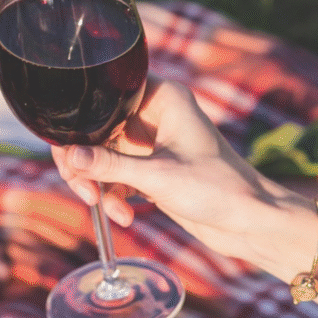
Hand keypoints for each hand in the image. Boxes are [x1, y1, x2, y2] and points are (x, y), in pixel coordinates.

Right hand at [51, 77, 306, 262]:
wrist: (249, 222)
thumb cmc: (217, 188)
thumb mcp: (158, 177)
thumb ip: (109, 166)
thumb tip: (68, 157)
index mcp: (162, 97)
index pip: (105, 95)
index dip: (82, 122)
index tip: (73, 154)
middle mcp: (154, 114)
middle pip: (96, 129)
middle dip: (85, 163)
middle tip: (85, 190)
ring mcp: (150, 143)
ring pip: (101, 156)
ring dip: (99, 184)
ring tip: (106, 207)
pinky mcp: (150, 169)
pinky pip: (115, 176)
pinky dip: (113, 195)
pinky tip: (125, 215)